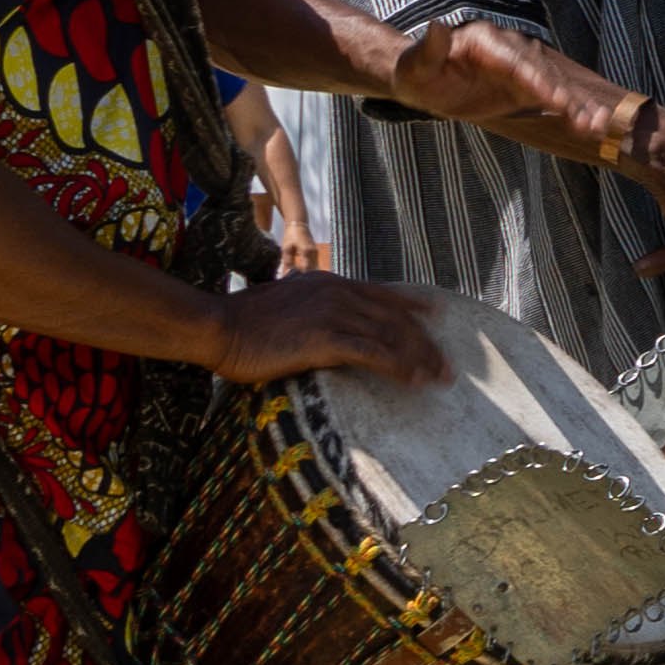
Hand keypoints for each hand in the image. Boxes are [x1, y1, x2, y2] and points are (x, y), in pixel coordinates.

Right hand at [207, 270, 451, 390]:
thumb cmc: (245, 320)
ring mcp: (333, 314)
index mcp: (331, 283)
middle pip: (397, 318)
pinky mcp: (324, 339)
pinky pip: (372, 354)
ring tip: (439, 379)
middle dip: (425, 343)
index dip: (414, 306)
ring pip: (391, 336)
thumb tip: (326, 318)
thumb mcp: (287, 299)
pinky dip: (398, 368)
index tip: (437, 315)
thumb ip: (313, 304)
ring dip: (420, 359)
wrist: (218, 325)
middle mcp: (339, 293)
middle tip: (447, 365)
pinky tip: (413, 381)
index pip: (385, 294)